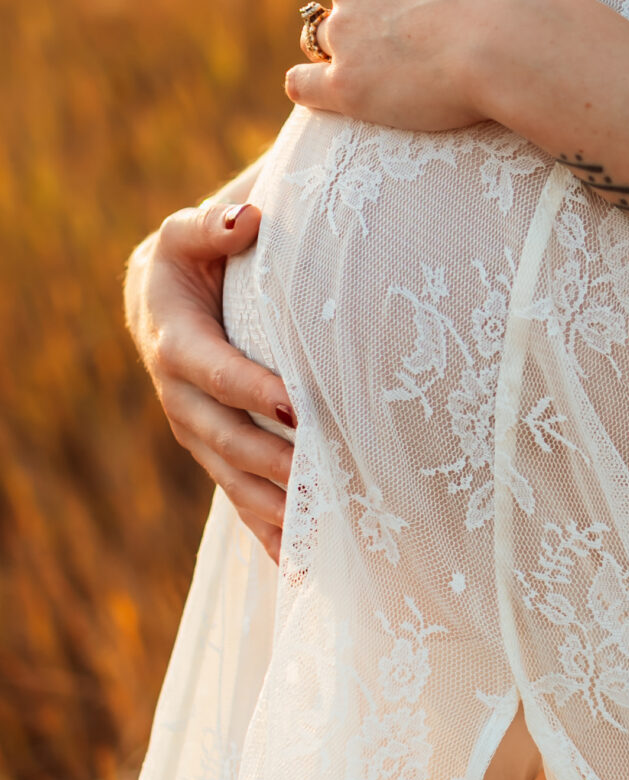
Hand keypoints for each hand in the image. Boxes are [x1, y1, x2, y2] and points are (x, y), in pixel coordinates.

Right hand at [127, 200, 295, 563]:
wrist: (158, 303)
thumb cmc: (188, 260)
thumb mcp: (187, 233)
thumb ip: (215, 224)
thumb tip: (249, 216)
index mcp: (177, 346)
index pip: (215, 372)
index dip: (251, 388)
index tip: (296, 403)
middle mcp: (180, 400)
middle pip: (224, 438)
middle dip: (271, 461)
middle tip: (319, 479)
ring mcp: (198, 435)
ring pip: (233, 479)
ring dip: (273, 507)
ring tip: (319, 531)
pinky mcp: (217, 457)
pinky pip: (240, 501)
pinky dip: (269, 533)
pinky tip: (303, 564)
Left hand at [284, 0, 557, 132]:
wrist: (513, 41)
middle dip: (372, 11)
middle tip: (417, 36)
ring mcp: (344, 33)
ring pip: (326, 38)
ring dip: (348, 49)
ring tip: (381, 69)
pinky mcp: (346, 85)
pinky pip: (305, 85)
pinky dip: (308, 86)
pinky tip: (318, 91)